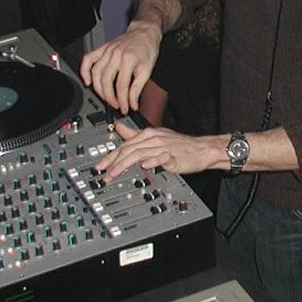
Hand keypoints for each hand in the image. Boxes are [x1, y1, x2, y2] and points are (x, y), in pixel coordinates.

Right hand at [80, 21, 161, 112]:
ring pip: (96, 73)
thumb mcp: (147, 70)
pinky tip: (88, 82)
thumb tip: (133, 104)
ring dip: (98, 89)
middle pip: (106, 81)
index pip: (121, 86)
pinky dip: (84, 71)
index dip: (122, 100)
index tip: (124, 108)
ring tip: (106, 98)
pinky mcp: (102, 49)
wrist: (144, 33)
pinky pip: (88, 59)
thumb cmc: (147, 49)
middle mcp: (115, 54)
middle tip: (115, 105)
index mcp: (129, 59)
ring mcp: (107, 51)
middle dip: (109, 97)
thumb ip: (138, 89)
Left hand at [95, 121, 214, 178]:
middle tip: (103, 174)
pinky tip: (144, 166)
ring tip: (115, 174)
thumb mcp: (154, 137)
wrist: (202, 149)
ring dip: (125, 165)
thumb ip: (134, 134)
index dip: (110, 156)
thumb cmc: (179, 146)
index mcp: (148, 134)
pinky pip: (162, 157)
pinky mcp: (174, 156)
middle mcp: (153, 139)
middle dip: (113, 162)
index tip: (99, 167)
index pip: (124, 145)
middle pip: (129, 150)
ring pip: (140, 154)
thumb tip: (118, 127)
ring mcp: (163, 147)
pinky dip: (152, 161)